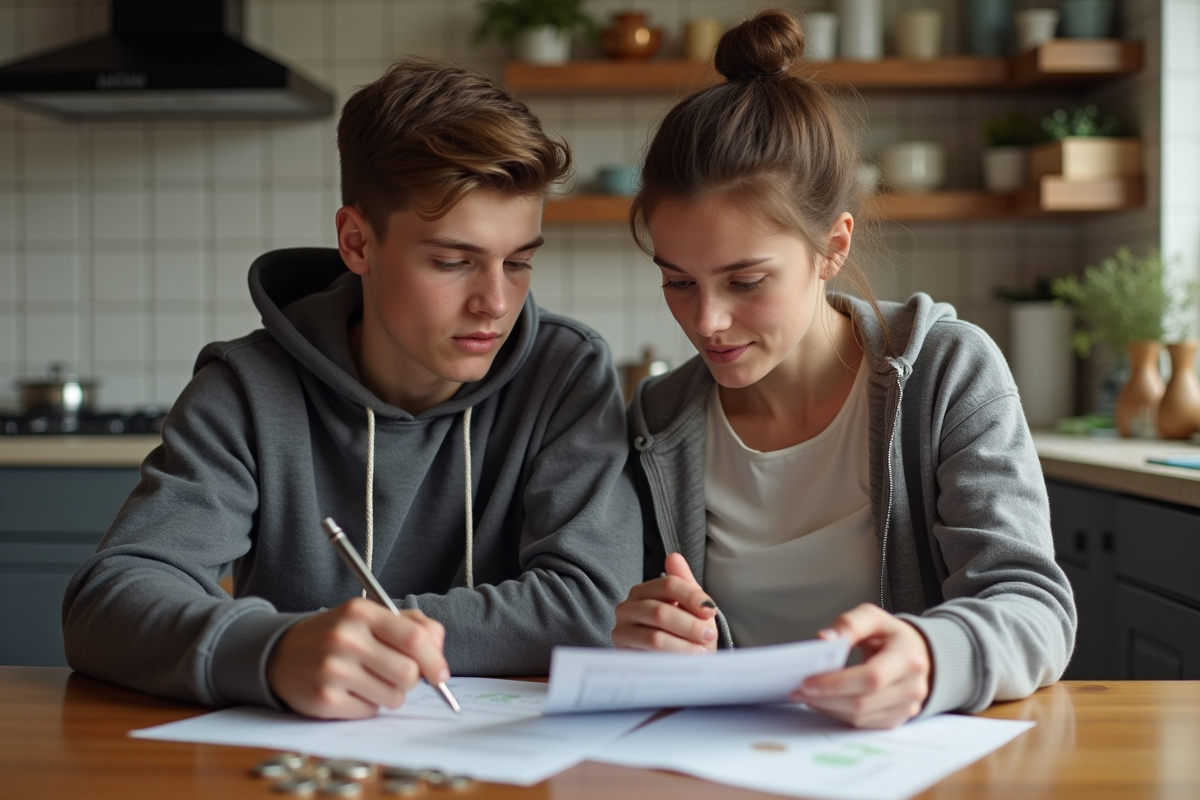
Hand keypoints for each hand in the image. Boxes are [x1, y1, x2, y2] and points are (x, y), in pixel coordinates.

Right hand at [266, 598, 448, 718]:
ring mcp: (332, 670)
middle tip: (395, 674)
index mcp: (361, 612)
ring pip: (393, 697)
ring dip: (390, 694)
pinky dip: (368, 706)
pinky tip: (350, 691)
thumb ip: (412, 625)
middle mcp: (345, 639)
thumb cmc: (338, 635)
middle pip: (408, 673)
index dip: (435, 660)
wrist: (281, 654)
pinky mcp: (323, 700)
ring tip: (370, 681)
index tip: (441, 675)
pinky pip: (370, 713)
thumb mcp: (370, 617)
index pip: (414, 638)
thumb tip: (439, 650)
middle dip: (411, 680)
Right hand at [611, 552, 718, 652]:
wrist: (674, 665)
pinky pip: (650, 659)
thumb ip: (684, 583)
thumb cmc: (683, 634)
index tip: (710, 611)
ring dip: (683, 645)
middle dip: (690, 625)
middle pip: (660, 612)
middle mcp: (627, 608)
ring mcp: (622, 632)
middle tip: (709, 635)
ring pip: (655, 637)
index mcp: (643, 591)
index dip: (692, 596)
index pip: (668, 585)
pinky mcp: (623, 656)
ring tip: (700, 651)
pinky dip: (671, 659)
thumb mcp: (689, 608)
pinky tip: (684, 662)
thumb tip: (674, 557)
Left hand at [791, 603, 931, 728]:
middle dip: (824, 698)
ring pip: (860, 718)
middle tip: (797, 690)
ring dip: (827, 708)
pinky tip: (823, 702)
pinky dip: (838, 714)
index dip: (836, 683)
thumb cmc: (892, 636)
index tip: (807, 681)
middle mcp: (911, 687)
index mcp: (908, 658)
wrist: (918, 655)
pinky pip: (862, 724)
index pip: (870, 678)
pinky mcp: (896, 719)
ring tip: (805, 695)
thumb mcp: (874, 618)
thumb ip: (849, 624)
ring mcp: (906, 708)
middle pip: (862, 702)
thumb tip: (823, 640)